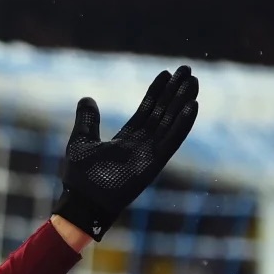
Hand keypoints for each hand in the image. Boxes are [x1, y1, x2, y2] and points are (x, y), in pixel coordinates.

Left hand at [53, 65, 198, 240]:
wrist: (82, 203)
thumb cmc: (79, 177)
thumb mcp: (80, 141)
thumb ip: (87, 120)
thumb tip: (86, 98)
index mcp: (126, 139)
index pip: (146, 111)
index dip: (156, 92)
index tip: (167, 73)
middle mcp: (141, 145)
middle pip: (162, 113)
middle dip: (174, 92)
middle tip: (188, 70)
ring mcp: (149, 154)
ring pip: (170, 123)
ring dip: (182, 102)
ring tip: (193, 82)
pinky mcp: (154, 163)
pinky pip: (172, 141)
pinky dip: (183, 124)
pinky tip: (193, 106)